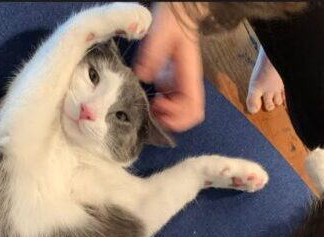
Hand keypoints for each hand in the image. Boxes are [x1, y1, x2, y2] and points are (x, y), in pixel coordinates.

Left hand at [134, 3, 205, 131]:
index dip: (177, 114)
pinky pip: (175, 102)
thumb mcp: (159, 37)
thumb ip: (152, 57)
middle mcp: (190, 83)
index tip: (158, 106)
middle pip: (191, 115)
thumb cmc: (172, 25)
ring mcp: (184, 84)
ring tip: (153, 109)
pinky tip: (154, 98)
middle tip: (154, 113)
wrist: (178, 17)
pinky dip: (165, 107)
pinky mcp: (177, 82)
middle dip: (173, 120)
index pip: (193, 107)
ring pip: (184, 112)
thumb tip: (143, 77)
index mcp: (189, 76)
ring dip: (169, 116)